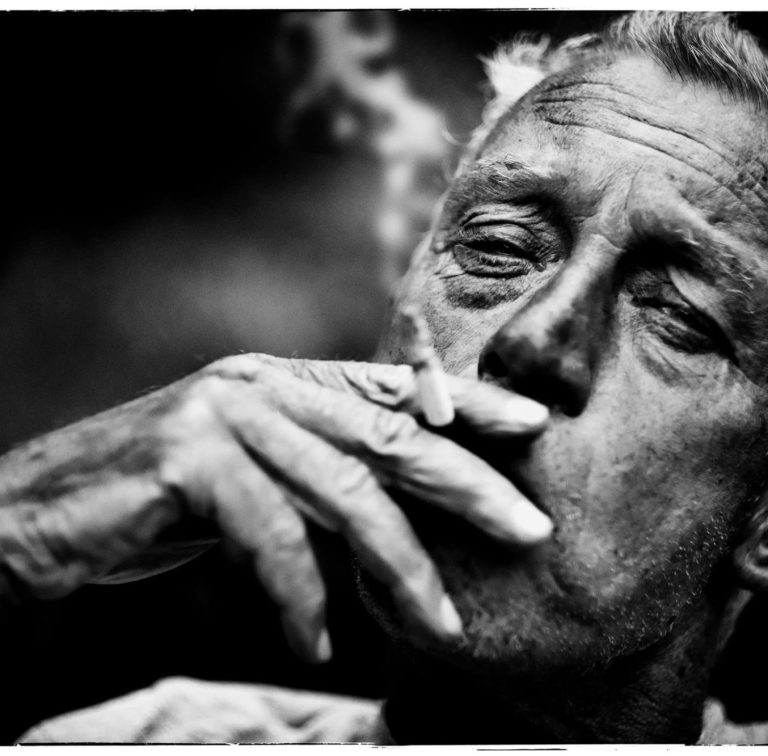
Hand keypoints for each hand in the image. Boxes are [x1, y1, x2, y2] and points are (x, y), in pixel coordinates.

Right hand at [0, 353, 550, 661]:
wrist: (45, 510)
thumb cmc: (160, 503)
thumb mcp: (255, 480)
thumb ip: (317, 480)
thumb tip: (397, 518)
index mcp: (286, 381)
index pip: (393, 388)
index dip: (466, 402)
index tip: (532, 423)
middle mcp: (263, 384)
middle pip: (388, 432)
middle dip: (466, 482)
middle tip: (528, 527)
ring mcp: (226, 412)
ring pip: (342, 487)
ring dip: (398, 564)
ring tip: (440, 623)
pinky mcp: (188, 454)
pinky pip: (270, 532)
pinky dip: (300, 593)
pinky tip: (319, 637)